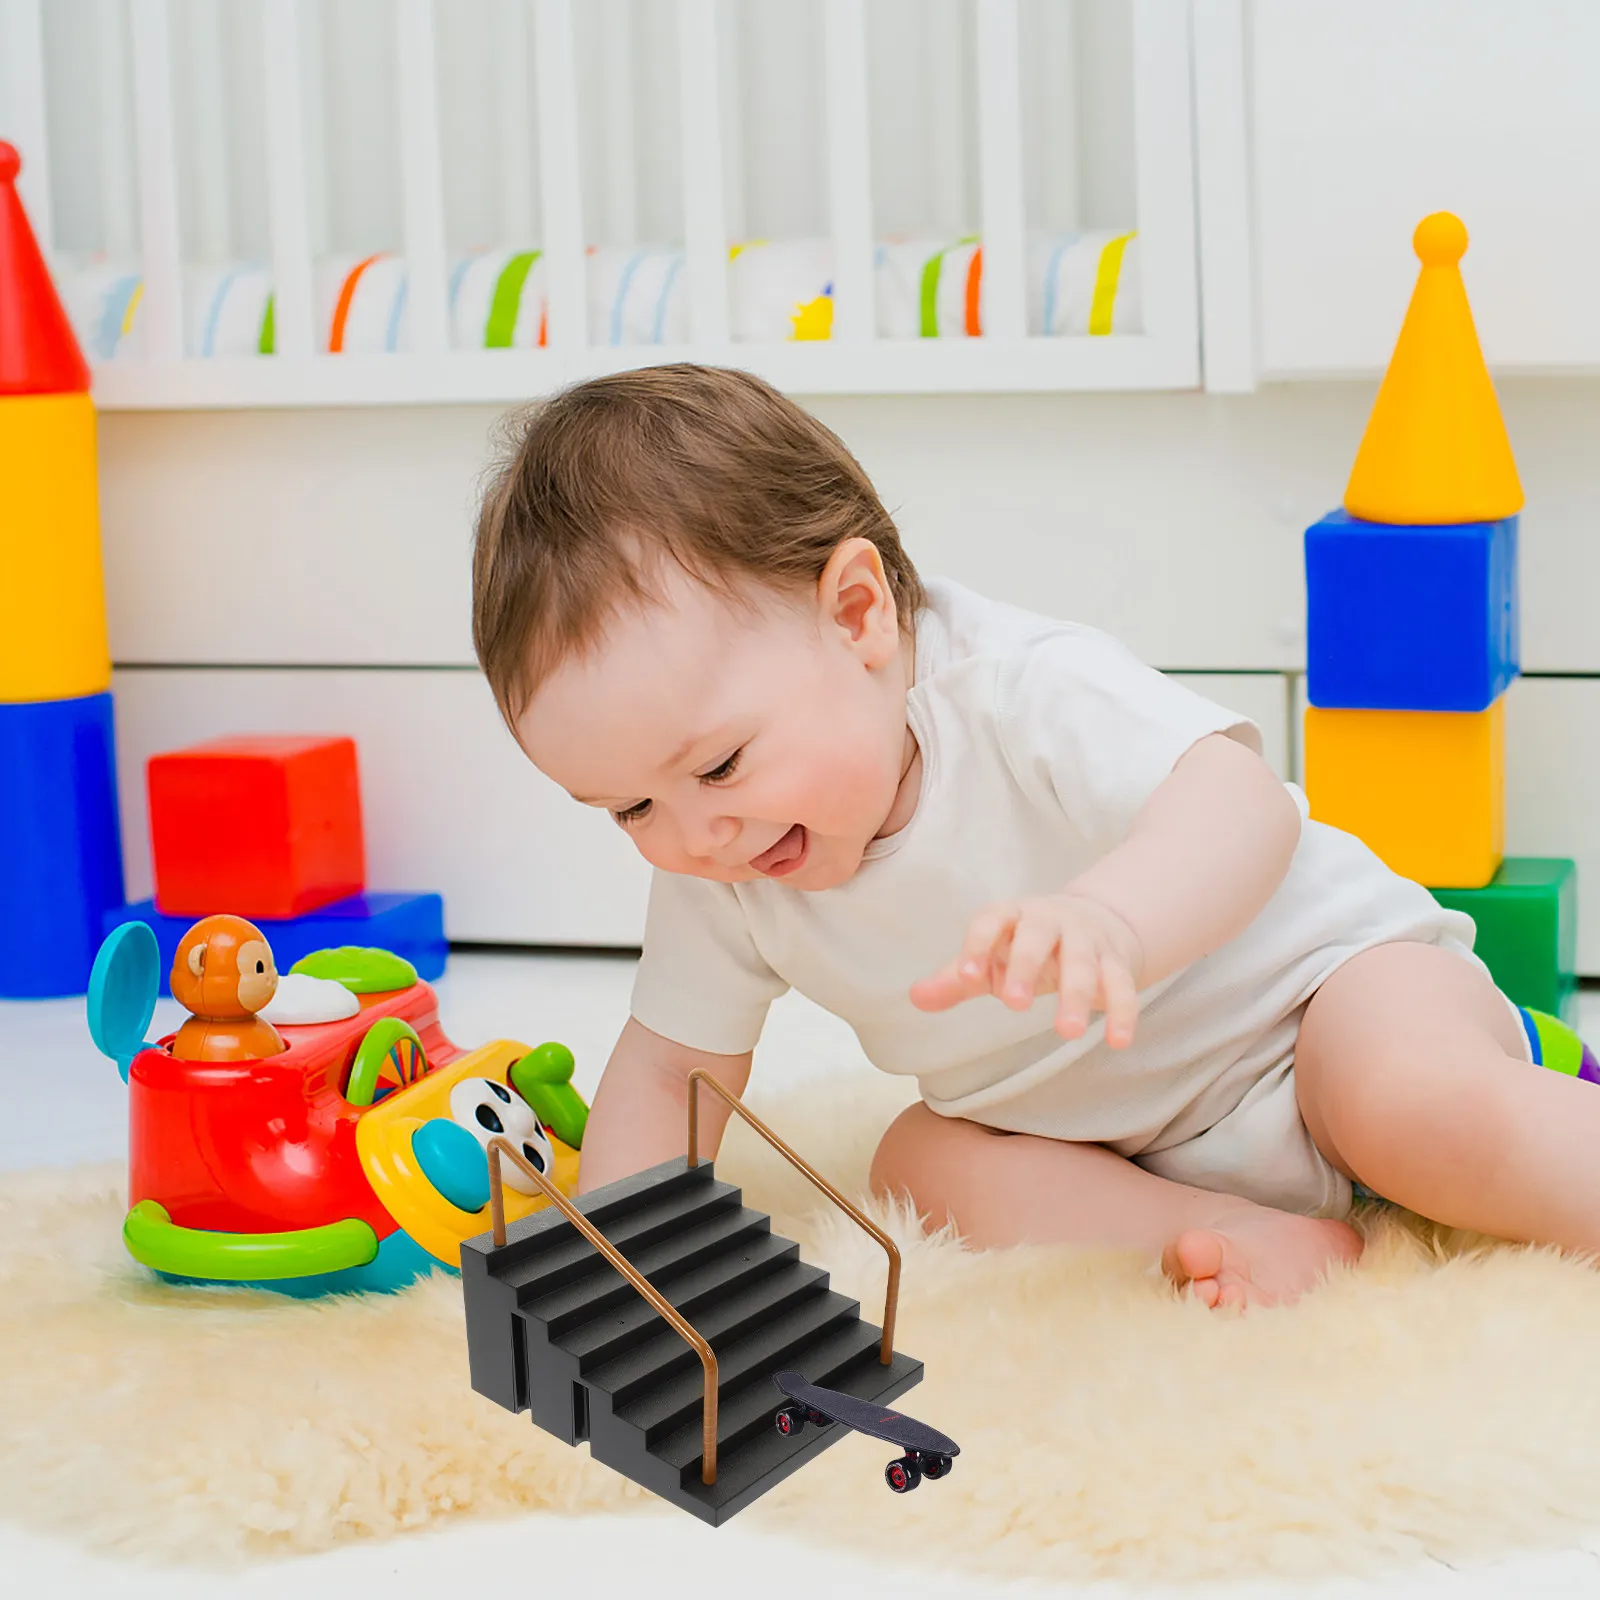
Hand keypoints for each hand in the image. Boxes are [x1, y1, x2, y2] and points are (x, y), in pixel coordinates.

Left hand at [909, 893, 1145, 1046]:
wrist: (1097, 920)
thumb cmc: (1028, 946)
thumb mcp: (992, 957)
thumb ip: (957, 978)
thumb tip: (915, 997)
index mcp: (1012, 915)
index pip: (991, 921)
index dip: (978, 945)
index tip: (967, 976)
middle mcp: (1050, 920)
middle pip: (1038, 937)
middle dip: (1027, 967)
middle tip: (1014, 1005)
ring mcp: (1087, 938)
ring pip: (1083, 963)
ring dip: (1077, 996)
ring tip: (1067, 1033)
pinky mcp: (1117, 960)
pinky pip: (1122, 984)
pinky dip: (1123, 1012)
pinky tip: (1119, 1041)